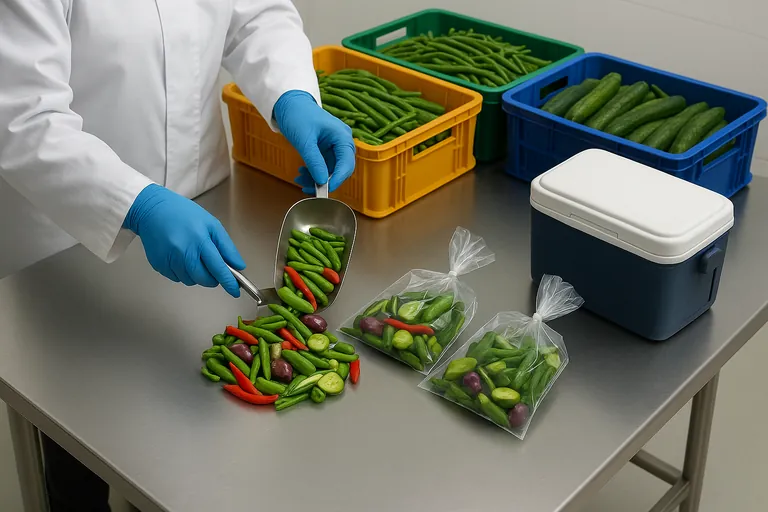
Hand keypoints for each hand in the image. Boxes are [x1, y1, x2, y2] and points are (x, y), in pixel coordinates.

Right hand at [123, 184, 244, 296]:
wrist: (152, 210)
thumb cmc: (184, 214)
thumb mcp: (211, 224)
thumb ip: (227, 247)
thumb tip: (239, 266)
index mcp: (200, 240)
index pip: (218, 268)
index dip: (228, 282)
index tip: (235, 290)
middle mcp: (184, 252)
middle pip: (204, 279)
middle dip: (213, 279)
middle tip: (213, 268)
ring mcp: (170, 260)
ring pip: (191, 281)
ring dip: (197, 275)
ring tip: (193, 255)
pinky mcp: (159, 265)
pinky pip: (177, 278)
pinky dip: (183, 273)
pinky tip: (180, 257)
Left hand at [273, 90, 355, 193]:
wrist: (288, 102)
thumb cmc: (297, 115)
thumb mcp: (304, 140)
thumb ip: (314, 162)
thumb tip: (322, 181)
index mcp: (342, 136)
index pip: (346, 164)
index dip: (337, 180)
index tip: (324, 191)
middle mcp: (342, 142)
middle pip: (340, 169)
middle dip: (324, 181)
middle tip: (308, 188)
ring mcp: (334, 146)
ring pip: (331, 170)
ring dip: (316, 178)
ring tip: (300, 180)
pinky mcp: (326, 149)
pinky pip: (323, 166)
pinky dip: (313, 172)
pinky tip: (302, 173)